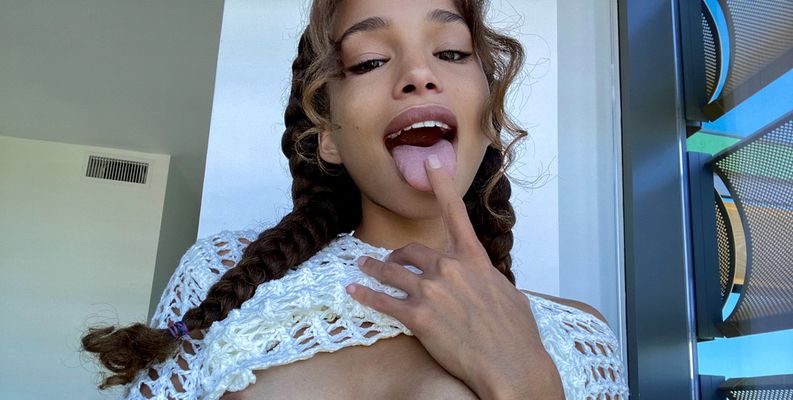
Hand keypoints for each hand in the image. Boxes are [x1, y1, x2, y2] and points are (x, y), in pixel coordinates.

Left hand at [346, 155, 562, 398]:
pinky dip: (365, 296)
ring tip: (362, 269)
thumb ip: (487, 280)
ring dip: (373, 269)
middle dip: (397, 257)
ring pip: (392, 272)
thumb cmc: (516, 334)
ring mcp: (432, 291)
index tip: (430, 162)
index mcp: (475, 259)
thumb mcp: (507, 295)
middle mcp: (451, 268)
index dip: (441, 184)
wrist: (511, 364)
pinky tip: (354, 292)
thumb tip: (482, 281)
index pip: (455, 213)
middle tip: (387, 262)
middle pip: (411, 251)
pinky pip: (382, 301)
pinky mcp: (418, 317)